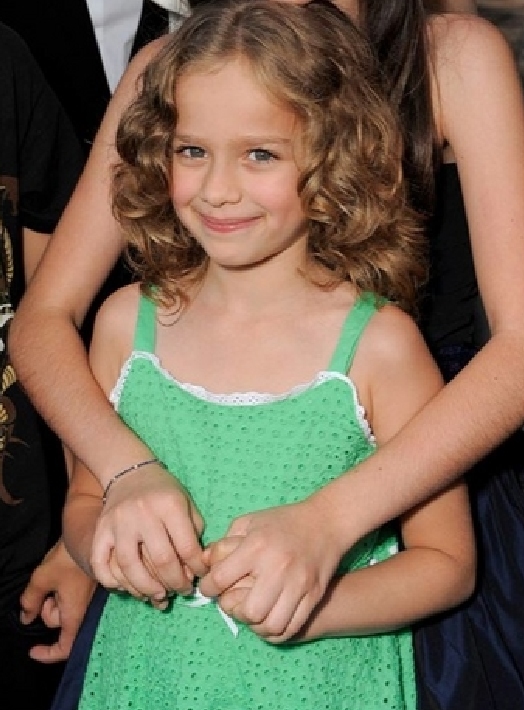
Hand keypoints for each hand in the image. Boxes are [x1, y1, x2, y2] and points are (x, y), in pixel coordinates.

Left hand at [19, 539, 95, 662]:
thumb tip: (26, 617)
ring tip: (55, 577)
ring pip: (63, 609)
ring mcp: (89, 599)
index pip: (64, 648)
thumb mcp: (41, 579)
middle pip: (59, 624)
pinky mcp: (89, 588)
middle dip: (47, 610)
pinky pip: (71, 600)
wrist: (91, 536)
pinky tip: (61, 577)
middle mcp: (85, 610)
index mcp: (75, 615)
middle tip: (46, 589)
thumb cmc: (68, 560)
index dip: (48, 654)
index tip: (32, 650)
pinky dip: (61, 594)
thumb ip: (30, 601)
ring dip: (54, 598)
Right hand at [91, 463, 206, 600]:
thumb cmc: (164, 492)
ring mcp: (119, 522)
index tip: (199, 577)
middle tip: (181, 591)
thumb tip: (193, 570)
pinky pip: (100, 563)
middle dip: (175, 583)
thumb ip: (194, 534)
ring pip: (129, 566)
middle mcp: (143, 513)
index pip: (186, 547)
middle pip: (160, 560)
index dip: (196, 569)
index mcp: (169, 505)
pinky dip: (112, 582)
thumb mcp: (187, 504)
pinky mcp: (101, 530)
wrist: (130, 473)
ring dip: (145, 589)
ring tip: (158, 596)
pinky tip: (127, 588)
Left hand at [199, 498, 343, 642]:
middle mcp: (277, 568)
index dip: (208, 588)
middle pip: (248, 610)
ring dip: (256, 625)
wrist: (326, 522)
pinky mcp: (313, 596)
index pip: (221, 579)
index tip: (209, 588)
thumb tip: (205, 564)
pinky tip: (269, 621)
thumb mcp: (250, 522)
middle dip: (234, 611)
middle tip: (233, 603)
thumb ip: (225, 543)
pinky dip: (276, 632)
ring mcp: (298, 584)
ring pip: (270, 625)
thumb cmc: (283, 521)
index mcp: (257, 546)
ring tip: (252, 614)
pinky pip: (291, 628)